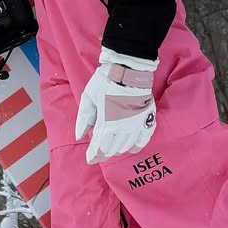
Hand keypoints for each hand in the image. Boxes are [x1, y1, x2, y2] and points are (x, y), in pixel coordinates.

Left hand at [75, 48, 157, 163]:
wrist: (129, 69)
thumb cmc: (106, 81)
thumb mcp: (88, 97)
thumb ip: (84, 118)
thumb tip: (80, 136)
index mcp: (107, 122)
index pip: (100, 147)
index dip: (93, 155)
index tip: (90, 158)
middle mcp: (123, 127)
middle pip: (112, 149)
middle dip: (104, 153)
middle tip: (98, 152)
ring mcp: (137, 124)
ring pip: (126, 146)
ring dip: (117, 149)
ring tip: (111, 148)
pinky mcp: (147, 119)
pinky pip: (143, 139)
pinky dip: (136, 146)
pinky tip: (131, 148)